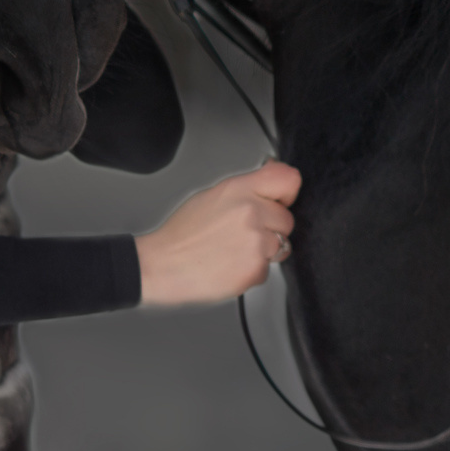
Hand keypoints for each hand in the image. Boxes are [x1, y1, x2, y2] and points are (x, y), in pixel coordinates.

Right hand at [135, 160, 302, 306]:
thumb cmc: (181, 235)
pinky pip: (267, 269)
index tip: (279, 201)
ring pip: (281, 245)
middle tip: (242, 234)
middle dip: (270, 228)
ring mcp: (255, 241)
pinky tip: (229, 265)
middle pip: (287, 218)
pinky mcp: (255, 269)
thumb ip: (246, 189)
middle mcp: (251, 212)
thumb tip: (271, 180)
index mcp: (239, 190)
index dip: (286, 193)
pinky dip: (252, 271)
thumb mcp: (212, 196)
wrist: (161, 266)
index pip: (288, 180)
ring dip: (263, 251)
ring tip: (233, 251)